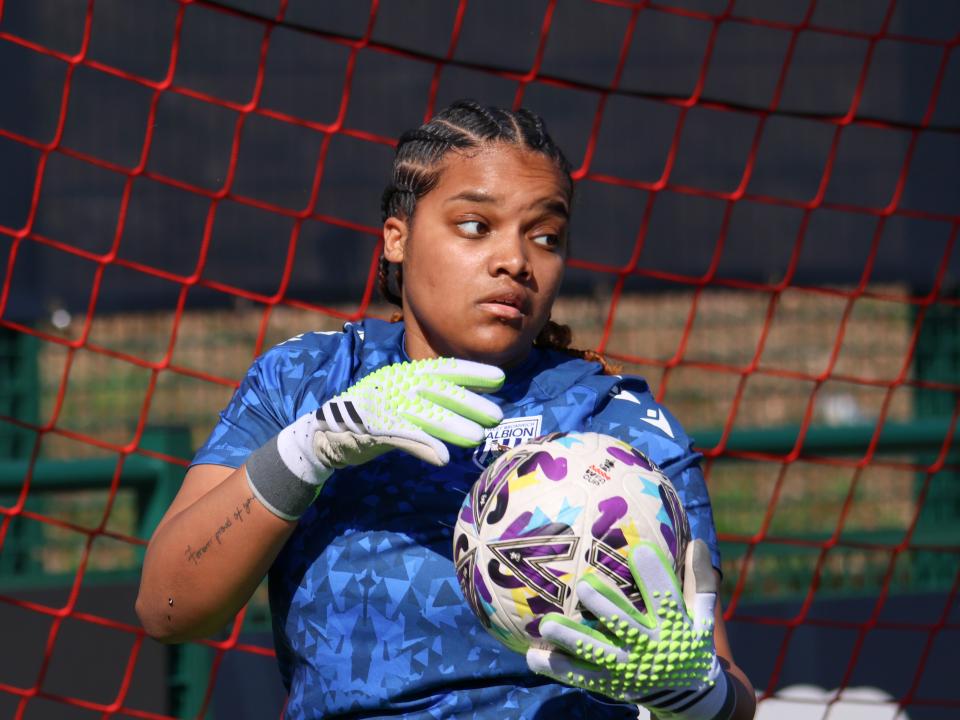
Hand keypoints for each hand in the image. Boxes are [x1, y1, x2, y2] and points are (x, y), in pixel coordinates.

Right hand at [246, 357, 503, 519]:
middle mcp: (395, 385)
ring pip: (423, 414)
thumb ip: (430, 404)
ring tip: (477, 437)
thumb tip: (472, 410)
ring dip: (452, 425)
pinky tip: (442, 457)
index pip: (443, 369)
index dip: (471, 373)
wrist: (325, 435)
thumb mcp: (402, 404)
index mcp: (404, 375)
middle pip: (438, 391)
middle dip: (469, 402)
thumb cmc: (372, 419)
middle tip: (497, 415)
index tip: (500, 378)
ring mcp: (382, 405)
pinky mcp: (370, 427)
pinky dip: (423, 445)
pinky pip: (401, 436)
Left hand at [526, 540, 735, 719]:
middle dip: (603, 607)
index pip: (667, 600)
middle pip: (623, 626)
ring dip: (571, 639)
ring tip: (547, 625)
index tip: (640, 550)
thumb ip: (701, 580)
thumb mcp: (704, 616)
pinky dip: (557, 668)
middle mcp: (649, 649)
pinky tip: (534, 656)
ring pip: (596, 653)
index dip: (654, 576)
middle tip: (583, 586)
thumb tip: (699, 542)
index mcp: (674, 628)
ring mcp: (627, 668)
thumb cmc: (691, 644)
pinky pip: (580, 676)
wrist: (689, 698)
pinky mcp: (611, 684)